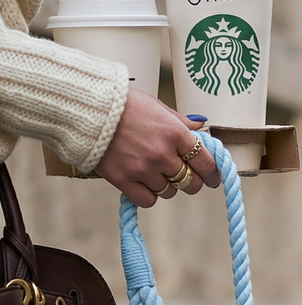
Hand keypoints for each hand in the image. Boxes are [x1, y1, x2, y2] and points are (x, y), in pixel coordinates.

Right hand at [95, 88, 219, 206]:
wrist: (86, 107)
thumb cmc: (123, 104)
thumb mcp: (156, 105)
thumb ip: (180, 122)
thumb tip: (201, 127)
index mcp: (174, 132)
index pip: (205, 163)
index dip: (212, 174)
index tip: (212, 178)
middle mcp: (162, 153)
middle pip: (191, 183)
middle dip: (192, 181)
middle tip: (184, 176)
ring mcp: (143, 169)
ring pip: (169, 192)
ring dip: (166, 185)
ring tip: (153, 170)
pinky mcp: (124, 181)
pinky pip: (149, 201)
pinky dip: (149, 195)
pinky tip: (142, 182)